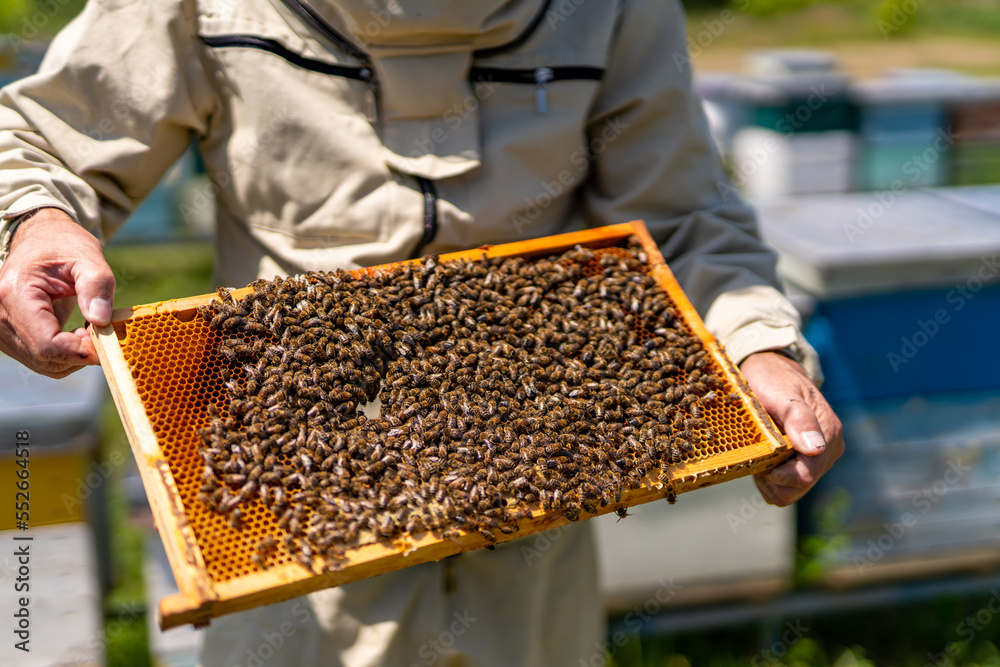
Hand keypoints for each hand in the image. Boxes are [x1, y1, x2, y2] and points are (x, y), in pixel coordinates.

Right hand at [0, 208, 114, 377]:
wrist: (40, 240)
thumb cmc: (64, 245)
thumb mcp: (88, 257)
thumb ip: (96, 286)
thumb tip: (101, 320)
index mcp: (15, 293)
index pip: (48, 344)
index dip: (81, 351)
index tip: (107, 339)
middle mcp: (0, 315)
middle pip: (46, 359)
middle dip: (80, 353)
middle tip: (100, 330)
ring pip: (44, 364)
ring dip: (73, 355)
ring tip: (87, 327)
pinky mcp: (7, 337)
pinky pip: (40, 360)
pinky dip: (63, 354)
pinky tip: (73, 333)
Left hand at [740, 351, 842, 506]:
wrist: (771, 372)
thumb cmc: (775, 379)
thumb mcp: (783, 394)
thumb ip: (799, 419)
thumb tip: (814, 449)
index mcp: (828, 435)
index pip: (805, 476)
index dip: (779, 475)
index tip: (761, 459)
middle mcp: (827, 451)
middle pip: (798, 489)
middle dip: (773, 479)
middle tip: (758, 453)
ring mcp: (816, 459)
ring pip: (790, 493)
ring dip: (770, 481)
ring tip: (760, 453)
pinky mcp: (803, 463)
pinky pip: (785, 488)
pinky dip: (769, 479)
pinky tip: (762, 458)